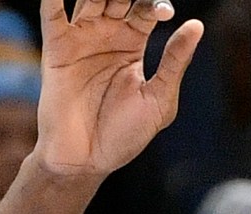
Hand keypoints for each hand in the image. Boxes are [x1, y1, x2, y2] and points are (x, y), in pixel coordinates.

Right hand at [31, 0, 202, 179]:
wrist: (86, 160)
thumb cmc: (124, 135)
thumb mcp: (159, 100)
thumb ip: (175, 62)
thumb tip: (197, 25)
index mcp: (133, 43)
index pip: (145, 7)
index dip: (155, 4)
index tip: (164, 13)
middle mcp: (106, 34)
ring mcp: (80, 38)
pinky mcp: (56, 47)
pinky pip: (54, 13)